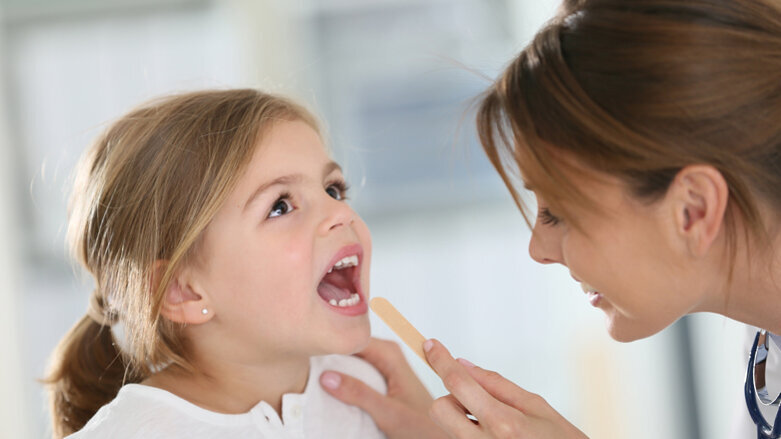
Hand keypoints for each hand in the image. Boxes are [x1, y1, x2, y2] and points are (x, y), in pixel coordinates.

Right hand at [320, 337, 448, 438]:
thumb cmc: (424, 428)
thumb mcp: (389, 413)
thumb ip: (359, 394)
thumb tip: (327, 377)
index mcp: (392, 355)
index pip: (353, 337)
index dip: (332, 342)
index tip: (310, 349)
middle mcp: (388, 357)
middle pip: (351, 347)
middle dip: (331, 353)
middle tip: (307, 361)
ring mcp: (385, 369)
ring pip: (353, 360)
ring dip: (337, 366)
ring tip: (314, 372)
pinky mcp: (382, 382)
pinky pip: (358, 373)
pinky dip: (345, 378)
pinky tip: (332, 387)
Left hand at [424, 339, 587, 438]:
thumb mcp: (537, 406)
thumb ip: (496, 384)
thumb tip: (463, 364)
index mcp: (504, 424)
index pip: (459, 384)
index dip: (441, 360)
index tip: (430, 345)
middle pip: (440, 408)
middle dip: (452, 397)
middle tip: (479, 400)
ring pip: (447, 426)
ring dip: (461, 417)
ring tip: (496, 425)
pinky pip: (457, 438)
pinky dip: (468, 431)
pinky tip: (496, 436)